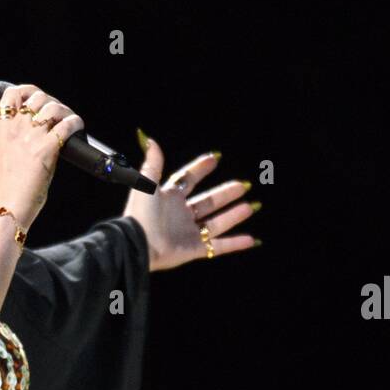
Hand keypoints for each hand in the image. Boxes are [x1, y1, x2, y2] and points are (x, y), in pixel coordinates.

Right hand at [0, 83, 84, 233]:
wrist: (5, 209)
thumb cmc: (5, 192)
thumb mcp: (5, 159)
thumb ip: (18, 144)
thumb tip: (37, 140)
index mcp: (2, 131)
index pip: (12, 95)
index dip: (28, 91)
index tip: (36, 98)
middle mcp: (16, 130)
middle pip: (38, 97)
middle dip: (52, 102)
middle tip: (59, 115)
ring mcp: (31, 138)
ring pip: (53, 107)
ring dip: (65, 112)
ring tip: (69, 122)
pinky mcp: (46, 150)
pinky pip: (66, 125)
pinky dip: (75, 123)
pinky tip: (78, 128)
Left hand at [123, 134, 260, 271]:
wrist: (138, 244)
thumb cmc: (140, 214)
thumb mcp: (146, 184)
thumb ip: (152, 163)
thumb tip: (151, 140)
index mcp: (168, 198)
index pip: (187, 179)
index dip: (199, 169)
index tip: (215, 158)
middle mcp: (180, 215)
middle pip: (207, 202)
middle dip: (225, 194)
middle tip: (243, 185)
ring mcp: (188, 233)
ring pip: (216, 223)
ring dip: (233, 215)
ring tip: (250, 206)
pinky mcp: (193, 249)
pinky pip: (218, 247)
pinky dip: (234, 244)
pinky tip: (251, 239)